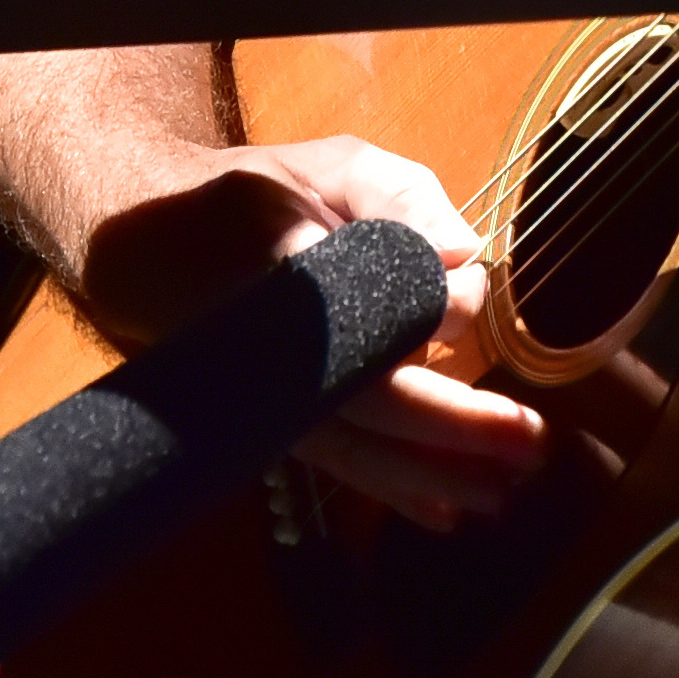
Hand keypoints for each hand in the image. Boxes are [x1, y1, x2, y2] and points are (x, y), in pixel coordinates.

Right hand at [72, 132, 549, 532]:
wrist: (146, 246)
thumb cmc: (253, 198)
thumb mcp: (331, 166)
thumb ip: (401, 198)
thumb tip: (463, 257)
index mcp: (287, 269)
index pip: (369, 308)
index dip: (428, 313)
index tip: (468, 295)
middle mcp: (276, 348)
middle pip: (371, 406)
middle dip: (457, 429)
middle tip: (532, 442)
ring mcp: (269, 397)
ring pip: (359, 452)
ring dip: (437, 476)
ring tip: (505, 491)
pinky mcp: (274, 423)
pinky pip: (340, 464)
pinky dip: (394, 489)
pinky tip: (446, 512)